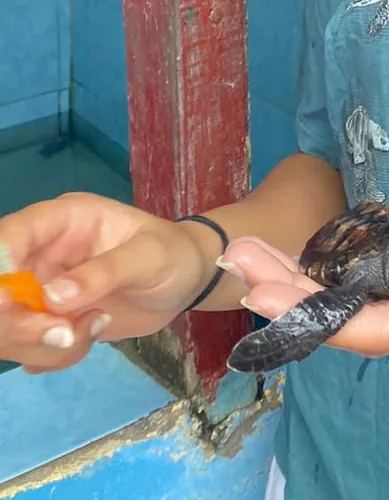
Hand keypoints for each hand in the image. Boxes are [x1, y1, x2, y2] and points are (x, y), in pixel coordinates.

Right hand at [0, 194, 214, 373]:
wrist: (184, 281)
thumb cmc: (171, 253)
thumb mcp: (148, 256)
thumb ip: (104, 272)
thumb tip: (52, 297)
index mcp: (62, 221)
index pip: (11, 235)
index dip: (0, 265)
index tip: (5, 301)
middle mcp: (41, 254)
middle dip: (21, 324)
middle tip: (64, 334)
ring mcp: (39, 290)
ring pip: (9, 328)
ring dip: (46, 344)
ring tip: (97, 325)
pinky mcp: (46, 322)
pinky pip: (29, 350)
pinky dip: (56, 355)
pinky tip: (95, 332)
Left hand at [228, 149, 388, 356]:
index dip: (333, 320)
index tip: (278, 302)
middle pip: (364, 320)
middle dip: (300, 301)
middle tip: (240, 267)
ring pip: (364, 298)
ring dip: (307, 283)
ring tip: (251, 255)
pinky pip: (378, 275)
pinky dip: (337, 264)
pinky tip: (303, 250)